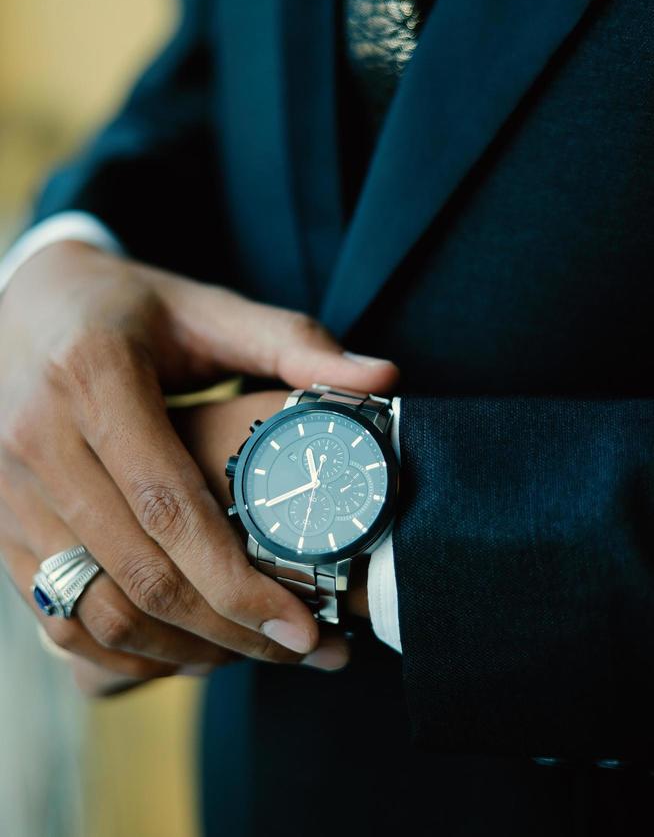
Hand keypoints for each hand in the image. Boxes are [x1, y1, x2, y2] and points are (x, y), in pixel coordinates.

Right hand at [0, 241, 397, 691]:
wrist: (27, 304)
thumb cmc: (131, 307)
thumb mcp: (208, 309)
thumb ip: (295, 344)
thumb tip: (386, 377)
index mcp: (93, 376)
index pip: (169, 505)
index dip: (239, 580)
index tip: (305, 625)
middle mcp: (36, 438)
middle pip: (136, 573)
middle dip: (226, 631)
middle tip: (302, 650)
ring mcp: (7, 488)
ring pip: (92, 611)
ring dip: (180, 651)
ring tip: (254, 654)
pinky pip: (55, 615)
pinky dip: (123, 650)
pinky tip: (188, 648)